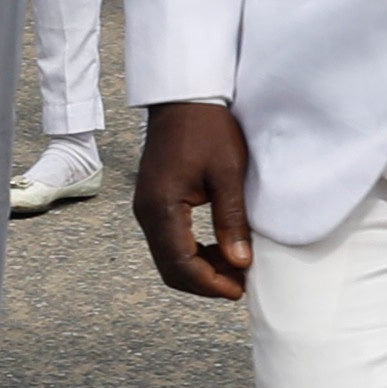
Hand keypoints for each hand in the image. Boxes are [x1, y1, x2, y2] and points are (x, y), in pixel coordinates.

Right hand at [131, 100, 257, 302]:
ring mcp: (147, 208)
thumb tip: (240, 261)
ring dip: (199, 269)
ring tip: (234, 266)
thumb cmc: (207, 127)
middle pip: (171, 269)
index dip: (211, 284)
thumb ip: (232, 220)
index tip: (239, 290)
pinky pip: (168, 241)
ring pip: (169, 258)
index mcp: (162, 207)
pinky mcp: (153, 202)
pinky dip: (192, 253)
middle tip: (240, 284)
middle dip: (205, 283)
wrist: (184, 97)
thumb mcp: (228, 173)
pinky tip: (218, 248)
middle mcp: (147, 213)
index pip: (182, 265)